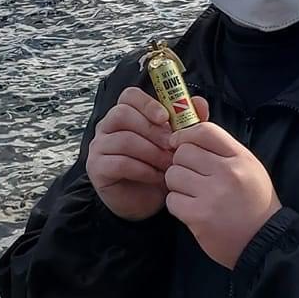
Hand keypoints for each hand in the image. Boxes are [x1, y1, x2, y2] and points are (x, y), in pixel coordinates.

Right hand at [86, 87, 176, 221]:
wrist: (148, 201)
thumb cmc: (159, 167)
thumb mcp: (177, 143)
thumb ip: (188, 122)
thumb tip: (200, 103)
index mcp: (126, 114)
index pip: (129, 96)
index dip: (148, 103)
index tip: (165, 117)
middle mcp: (108, 127)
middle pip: (122, 114)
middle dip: (152, 130)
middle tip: (172, 145)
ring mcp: (99, 147)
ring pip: (123, 139)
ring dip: (151, 152)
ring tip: (168, 164)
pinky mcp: (97, 168)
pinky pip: (119, 162)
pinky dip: (142, 169)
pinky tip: (156, 176)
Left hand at [166, 97, 280, 268]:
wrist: (265, 241)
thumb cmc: (255, 203)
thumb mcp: (249, 168)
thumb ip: (223, 151)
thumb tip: (188, 137)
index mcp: (240, 158)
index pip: (204, 131)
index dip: (185, 135)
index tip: (178, 143)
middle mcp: (227, 172)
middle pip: (183, 152)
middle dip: (181, 164)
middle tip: (191, 177)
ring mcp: (212, 195)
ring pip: (173, 175)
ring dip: (177, 185)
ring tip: (192, 194)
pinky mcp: (199, 216)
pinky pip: (172, 200)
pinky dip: (178, 205)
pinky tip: (192, 210)